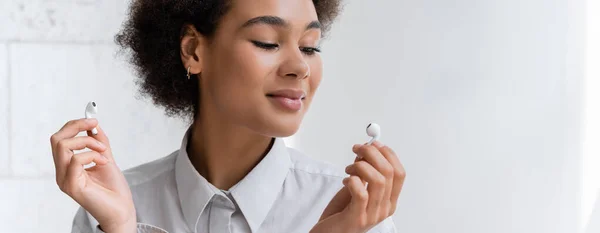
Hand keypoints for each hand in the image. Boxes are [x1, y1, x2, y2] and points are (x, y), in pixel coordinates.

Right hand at [50, 118, 135, 232]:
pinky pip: (75, 161)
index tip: (93, 121)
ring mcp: (64, 180)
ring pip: (62, 146)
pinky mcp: (71, 186)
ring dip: (88, 142)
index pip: (60, 138)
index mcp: (67, 165)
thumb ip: (99, 142)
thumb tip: (93, 124)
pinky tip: (104, 162)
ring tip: (104, 152)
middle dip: (77, 127)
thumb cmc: (113, 189)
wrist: (121, 209)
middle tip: (95, 126)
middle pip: (56, 139)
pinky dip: (92, 155)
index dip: (74, 125)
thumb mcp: (106, 158)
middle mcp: (62, 172)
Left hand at [311, 141, 405, 232]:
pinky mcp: (357, 219)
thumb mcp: (355, 189)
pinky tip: (345, 181)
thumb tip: (365, 151)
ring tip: (348, 169)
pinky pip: (361, 193)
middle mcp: (384, 209)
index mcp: (389, 201)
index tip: (374, 143)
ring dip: (360, 166)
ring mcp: (372, 215)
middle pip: (389, 172)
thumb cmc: (340, 214)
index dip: (388, 154)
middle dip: (371, 153)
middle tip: (357, 149)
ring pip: (378, 180)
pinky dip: (352, 180)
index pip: (399, 173)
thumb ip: (363, 173)